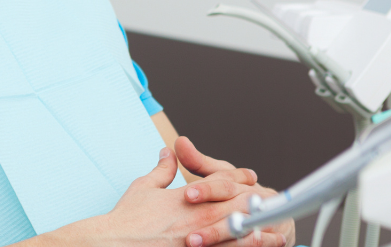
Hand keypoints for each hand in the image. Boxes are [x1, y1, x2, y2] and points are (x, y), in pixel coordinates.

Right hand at [45, 148, 285, 246]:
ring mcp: (202, 240)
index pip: (223, 181)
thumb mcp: (144, 186)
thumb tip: (167, 153)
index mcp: (190, 197)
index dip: (238, 178)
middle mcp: (200, 217)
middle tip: (271, 201)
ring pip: (240, 234)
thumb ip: (162, 170)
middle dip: (256, 202)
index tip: (249, 178)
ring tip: (274, 233)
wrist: (116, 242)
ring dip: (259, 232)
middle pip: (239, 206)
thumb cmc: (128, 218)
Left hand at [175, 138, 294, 246]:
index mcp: (242, 184)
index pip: (225, 184)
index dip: (206, 189)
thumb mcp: (220, 177)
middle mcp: (257, 201)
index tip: (187, 194)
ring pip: (244, 230)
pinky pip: (258, 244)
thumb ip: (199, 162)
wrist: (273, 219)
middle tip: (187, 231)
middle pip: (235, 209)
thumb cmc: (237, 195)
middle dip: (211, 221)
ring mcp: (267, 221)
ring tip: (195, 243)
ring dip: (220, 237)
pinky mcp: (273, 239)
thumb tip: (179, 141)